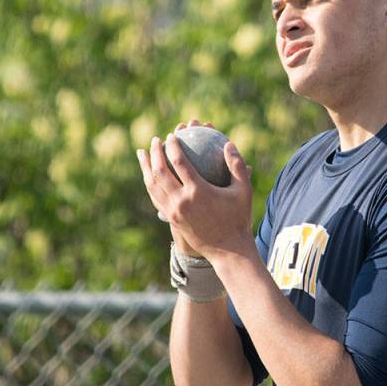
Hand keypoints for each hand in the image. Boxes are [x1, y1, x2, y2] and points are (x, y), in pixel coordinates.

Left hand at [136, 119, 253, 260]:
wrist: (228, 250)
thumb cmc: (239, 218)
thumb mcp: (243, 190)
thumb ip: (237, 165)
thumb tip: (228, 143)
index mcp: (198, 191)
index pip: (179, 162)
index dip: (173, 146)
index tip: (171, 135)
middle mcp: (182, 201)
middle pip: (160, 172)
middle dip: (154, 153)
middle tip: (155, 140)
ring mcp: (174, 212)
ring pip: (153, 186)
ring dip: (146, 167)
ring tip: (142, 153)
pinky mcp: (172, 219)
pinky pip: (156, 198)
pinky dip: (150, 184)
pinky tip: (150, 175)